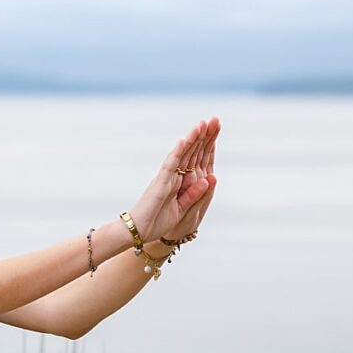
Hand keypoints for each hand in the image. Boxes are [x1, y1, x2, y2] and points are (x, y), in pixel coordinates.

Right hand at [128, 118, 217, 242]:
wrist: (137, 232)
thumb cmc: (157, 221)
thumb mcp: (182, 209)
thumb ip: (194, 195)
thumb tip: (208, 180)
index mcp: (179, 182)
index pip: (194, 159)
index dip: (204, 145)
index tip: (215, 131)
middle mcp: (172, 176)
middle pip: (190, 152)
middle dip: (202, 136)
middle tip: (213, 119)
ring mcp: (166, 178)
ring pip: (181, 154)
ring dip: (191, 139)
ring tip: (202, 125)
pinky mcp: (160, 184)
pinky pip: (170, 166)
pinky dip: (177, 153)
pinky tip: (184, 141)